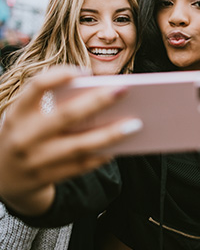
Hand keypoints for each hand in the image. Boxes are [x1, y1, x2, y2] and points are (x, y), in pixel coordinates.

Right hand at [0, 66, 141, 214]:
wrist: (2, 178)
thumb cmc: (25, 133)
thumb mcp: (26, 116)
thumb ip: (53, 104)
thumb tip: (99, 95)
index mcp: (18, 113)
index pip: (36, 87)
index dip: (60, 75)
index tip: (85, 71)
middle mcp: (25, 136)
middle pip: (67, 116)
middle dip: (98, 102)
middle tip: (125, 90)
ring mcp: (36, 160)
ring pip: (80, 145)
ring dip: (110, 134)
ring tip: (136, 124)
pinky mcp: (48, 178)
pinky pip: (81, 166)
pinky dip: (102, 155)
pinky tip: (121, 145)